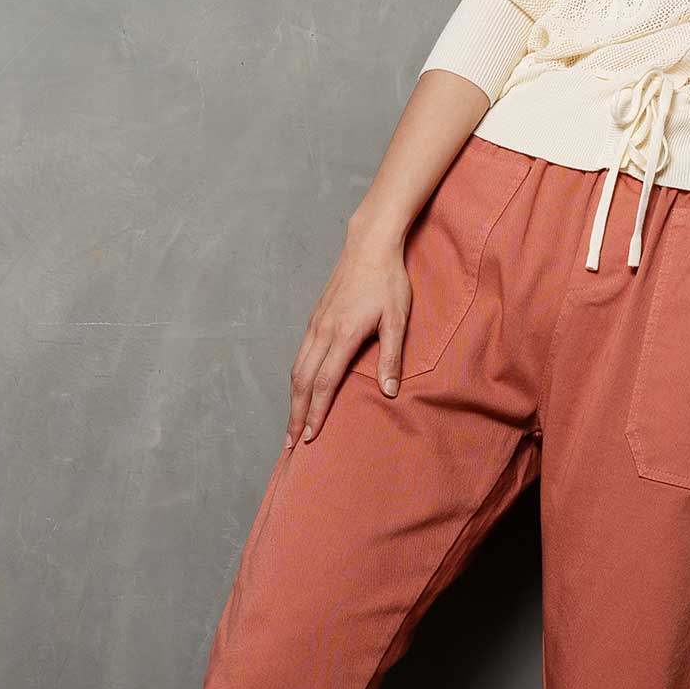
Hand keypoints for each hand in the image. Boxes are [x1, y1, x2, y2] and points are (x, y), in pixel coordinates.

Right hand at [284, 231, 412, 447]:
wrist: (369, 245)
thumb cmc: (388, 281)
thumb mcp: (398, 318)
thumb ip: (392, 356)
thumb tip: (389, 391)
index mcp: (343, 335)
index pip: (324, 383)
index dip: (316, 412)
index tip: (311, 436)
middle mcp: (322, 331)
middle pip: (302, 381)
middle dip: (295, 414)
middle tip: (291, 442)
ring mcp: (315, 324)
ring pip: (296, 368)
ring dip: (292, 399)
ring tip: (291, 423)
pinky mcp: (315, 318)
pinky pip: (299, 355)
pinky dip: (295, 378)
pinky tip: (299, 390)